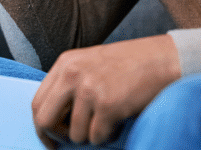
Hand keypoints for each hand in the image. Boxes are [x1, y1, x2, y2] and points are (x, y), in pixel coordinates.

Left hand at [32, 35, 180, 147]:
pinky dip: (108, 136)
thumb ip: (69, 83)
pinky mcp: (108, 105)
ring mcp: (89, 89)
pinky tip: (119, 122)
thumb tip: (54, 119)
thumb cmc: (130, 64)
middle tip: (68, 143)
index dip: (41, 125)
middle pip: (44, 120)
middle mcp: (72, 74)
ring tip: (107, 122)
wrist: (163, 59)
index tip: (50, 138)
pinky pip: (97, 137)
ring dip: (91, 136)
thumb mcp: (90, 63)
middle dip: (56, 137)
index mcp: (65, 63)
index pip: (37, 102)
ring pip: (75, 134)